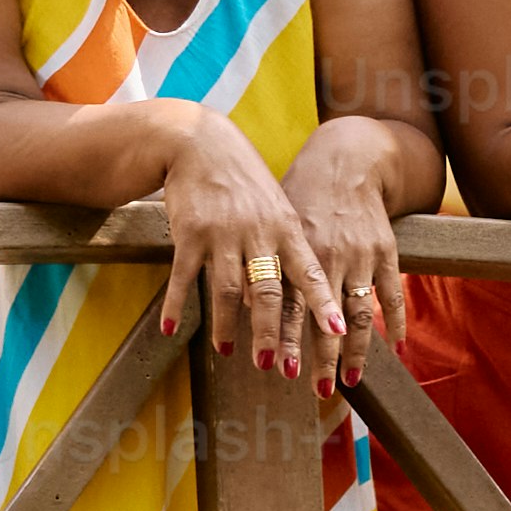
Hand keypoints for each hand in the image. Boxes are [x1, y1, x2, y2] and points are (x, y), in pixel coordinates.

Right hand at [140, 117, 346, 370]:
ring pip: (227, 290)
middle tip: (273, 367)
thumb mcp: (275, 212)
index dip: (323, 305)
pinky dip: (178, 305)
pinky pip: (184, 276)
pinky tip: (171, 329)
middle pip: (268, 292)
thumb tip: (282, 306)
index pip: (310, 273)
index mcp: (287, 229)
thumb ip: (282, 256)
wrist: (202, 143)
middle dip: (272, 333)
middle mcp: (259, 233)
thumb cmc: (246, 185)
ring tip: (227, 351)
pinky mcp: (189, 232)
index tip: (339, 334)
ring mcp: (223, 233)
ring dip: (226, 326)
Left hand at [278, 111, 419, 367]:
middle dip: (320, 356)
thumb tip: (238, 303)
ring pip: (358, 313)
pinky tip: (394, 348)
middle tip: (318, 390)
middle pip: (322, 317)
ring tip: (350, 380)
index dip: (283, 338)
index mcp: (293, 251)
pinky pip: (392, 294)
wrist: (344, 162)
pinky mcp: (385, 251)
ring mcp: (359, 256)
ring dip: (356, 351)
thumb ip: (259, 264)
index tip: (277, 370)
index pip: (285, 304)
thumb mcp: (273, 225)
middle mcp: (326, 256)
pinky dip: (394, 322)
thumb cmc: (300, 197)